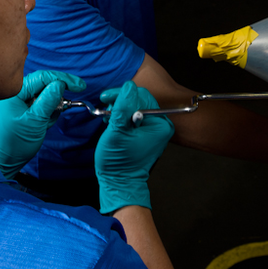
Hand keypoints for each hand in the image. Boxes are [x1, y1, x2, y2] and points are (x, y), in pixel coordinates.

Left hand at [0, 70, 85, 178]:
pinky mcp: (25, 108)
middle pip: (44, 83)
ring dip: (53, 105)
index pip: (42, 77)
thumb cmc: (16, 143)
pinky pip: (43, 104)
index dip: (63, 79)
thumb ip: (48, 101)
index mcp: (15, 92)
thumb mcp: (35, 121)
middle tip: (69, 101)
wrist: (5, 160)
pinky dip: (49, 111)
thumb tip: (60, 84)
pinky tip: (44, 123)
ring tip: (47, 121)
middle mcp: (17, 93)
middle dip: (58, 94)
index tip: (79, 86)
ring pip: (46, 94)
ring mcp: (21, 100)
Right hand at [95, 82, 174, 213]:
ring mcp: (154, 129)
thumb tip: (128, 86)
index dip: (122, 95)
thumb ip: (123, 108)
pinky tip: (114, 122)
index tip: (106, 98)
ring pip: (136, 106)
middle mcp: (161, 125)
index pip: (142, 96)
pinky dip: (123, 115)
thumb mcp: (117, 132)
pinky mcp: (146, 132)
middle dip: (120, 101)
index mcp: (160, 124)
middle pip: (140, 99)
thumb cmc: (118, 162)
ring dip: (120, 108)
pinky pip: (135, 115)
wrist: (119, 182)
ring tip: (109, 117)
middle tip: (106, 108)